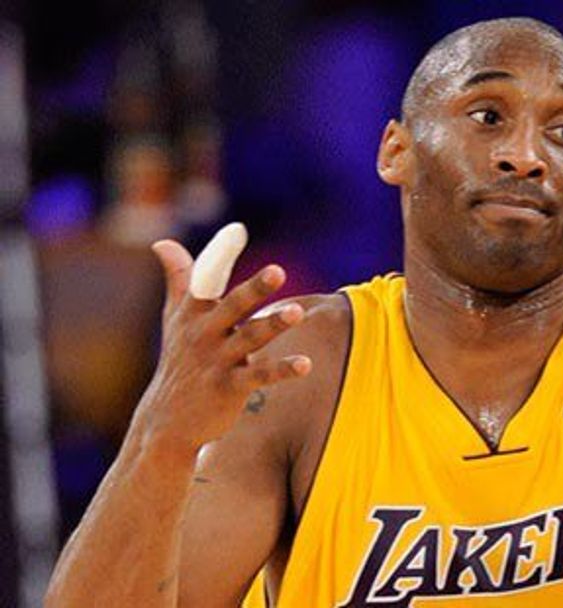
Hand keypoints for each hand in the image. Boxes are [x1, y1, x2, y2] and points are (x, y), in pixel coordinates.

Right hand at [133, 240, 311, 458]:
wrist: (166, 421)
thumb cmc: (178, 361)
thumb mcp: (174, 319)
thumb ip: (178, 279)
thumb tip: (162, 242)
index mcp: (194, 314)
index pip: (207, 279)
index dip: (221, 254)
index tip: (237, 230)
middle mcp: (204, 335)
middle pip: (233, 306)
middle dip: (255, 289)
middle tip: (278, 270)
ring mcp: (217, 362)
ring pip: (250, 339)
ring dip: (274, 325)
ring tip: (299, 311)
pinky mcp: (230, 388)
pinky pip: (260, 376)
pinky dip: (283, 370)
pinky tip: (307, 364)